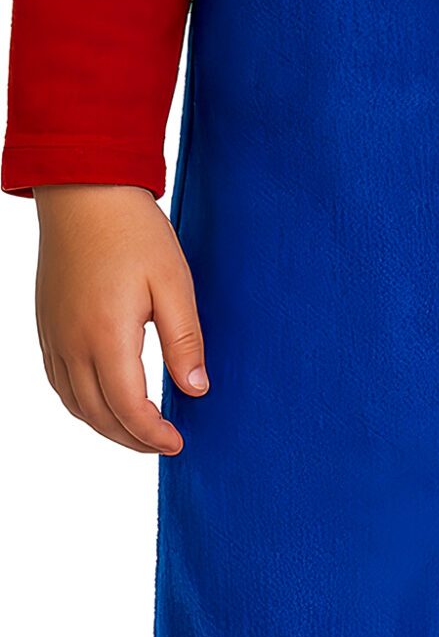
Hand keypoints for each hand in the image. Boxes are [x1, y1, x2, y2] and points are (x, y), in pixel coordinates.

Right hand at [33, 184, 209, 454]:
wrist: (84, 192)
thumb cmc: (134, 232)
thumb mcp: (173, 283)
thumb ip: (184, 340)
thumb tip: (196, 390)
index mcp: (107, 336)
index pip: (129, 408)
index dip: (154, 434)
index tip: (178, 442)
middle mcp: (72, 343)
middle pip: (99, 415)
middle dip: (132, 439)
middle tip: (163, 444)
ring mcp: (53, 336)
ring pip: (74, 404)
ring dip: (105, 426)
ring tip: (138, 430)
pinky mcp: (45, 325)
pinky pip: (58, 381)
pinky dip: (81, 404)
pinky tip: (103, 400)